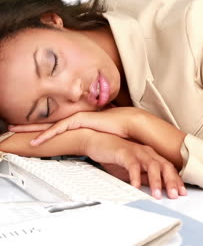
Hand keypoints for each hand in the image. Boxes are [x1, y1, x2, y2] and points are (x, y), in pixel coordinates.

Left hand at [8, 107, 139, 145]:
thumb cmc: (118, 128)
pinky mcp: (79, 119)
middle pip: (46, 121)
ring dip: (30, 128)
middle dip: (27, 123)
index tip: (28, 130)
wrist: (129, 123)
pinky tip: (36, 140)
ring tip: (14, 130)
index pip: (55, 124)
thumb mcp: (100, 135)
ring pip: (48, 124)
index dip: (40, 127)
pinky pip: (59, 128)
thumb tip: (89, 146)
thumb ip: (91, 137)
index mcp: (78, 121)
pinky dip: (47, 134)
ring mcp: (75, 117)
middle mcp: (74, 118)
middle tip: (11, 125)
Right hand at [83, 131, 186, 198]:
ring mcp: (135, 150)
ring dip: (156, 180)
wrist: (96, 142)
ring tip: (157, 195)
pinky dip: (135, 176)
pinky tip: (136, 186)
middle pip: (163, 165)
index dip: (176, 180)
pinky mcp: (123, 151)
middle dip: (171, 181)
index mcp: (149, 155)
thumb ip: (144, 176)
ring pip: (151, 164)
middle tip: (175, 195)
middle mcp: (145, 151)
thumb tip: (156, 188)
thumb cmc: (114, 155)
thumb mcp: (132, 170)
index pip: (167, 167)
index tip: (182, 193)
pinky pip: (132, 164)